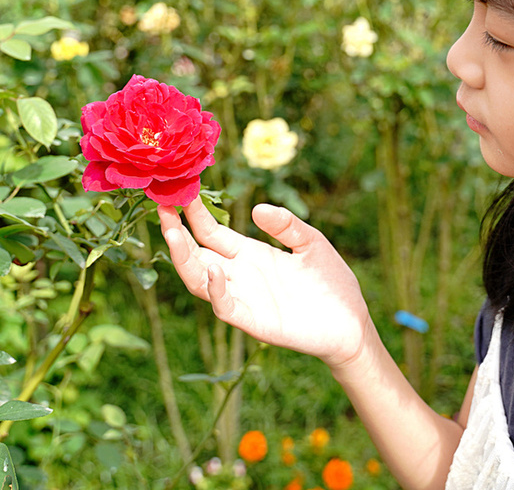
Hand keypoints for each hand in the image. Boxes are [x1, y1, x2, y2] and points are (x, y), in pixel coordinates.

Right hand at [156, 198, 371, 367]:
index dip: (193, 214)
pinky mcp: (254, 322)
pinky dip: (215, 289)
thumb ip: (286, 225)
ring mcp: (244, 298)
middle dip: (177, 232)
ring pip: (200, 279)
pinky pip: (225, 306)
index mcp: (250, 254)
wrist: (351, 323)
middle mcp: (240, 275)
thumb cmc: (331, 282)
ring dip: (184, 258)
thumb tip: (257, 208)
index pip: (211, 232)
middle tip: (162, 206)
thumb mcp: (311, 243)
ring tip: (173, 232)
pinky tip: (212, 269)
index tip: (178, 191)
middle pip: (196, 253)